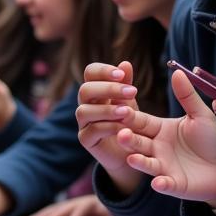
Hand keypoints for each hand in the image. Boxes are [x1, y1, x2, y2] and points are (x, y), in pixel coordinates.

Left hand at [25, 194, 112, 215]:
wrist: (129, 201)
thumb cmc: (111, 211)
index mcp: (77, 206)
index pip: (56, 210)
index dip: (42, 215)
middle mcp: (80, 202)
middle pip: (58, 208)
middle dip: (43, 215)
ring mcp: (89, 202)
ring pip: (68, 209)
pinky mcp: (98, 204)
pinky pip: (85, 211)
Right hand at [76, 61, 144, 194]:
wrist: (129, 152)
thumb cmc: (128, 123)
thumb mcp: (129, 101)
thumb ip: (125, 84)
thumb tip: (125, 63)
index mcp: (96, 91)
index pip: (90, 73)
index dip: (103, 71)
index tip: (122, 74)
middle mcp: (85, 104)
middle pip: (85, 90)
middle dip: (108, 89)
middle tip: (133, 92)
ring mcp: (83, 123)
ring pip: (84, 111)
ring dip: (106, 110)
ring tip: (127, 112)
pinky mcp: (86, 140)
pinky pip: (91, 130)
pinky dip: (108, 127)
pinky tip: (124, 128)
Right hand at [115, 69, 215, 204]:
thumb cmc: (210, 139)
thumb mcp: (200, 115)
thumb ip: (187, 96)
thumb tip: (178, 71)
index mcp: (159, 129)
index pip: (140, 121)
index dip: (130, 116)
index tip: (120, 108)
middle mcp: (156, 148)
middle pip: (137, 142)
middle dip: (128, 138)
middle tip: (120, 133)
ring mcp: (162, 167)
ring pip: (146, 163)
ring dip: (138, 161)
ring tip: (132, 158)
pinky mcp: (173, 184)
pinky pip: (165, 184)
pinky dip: (161, 184)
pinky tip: (158, 182)